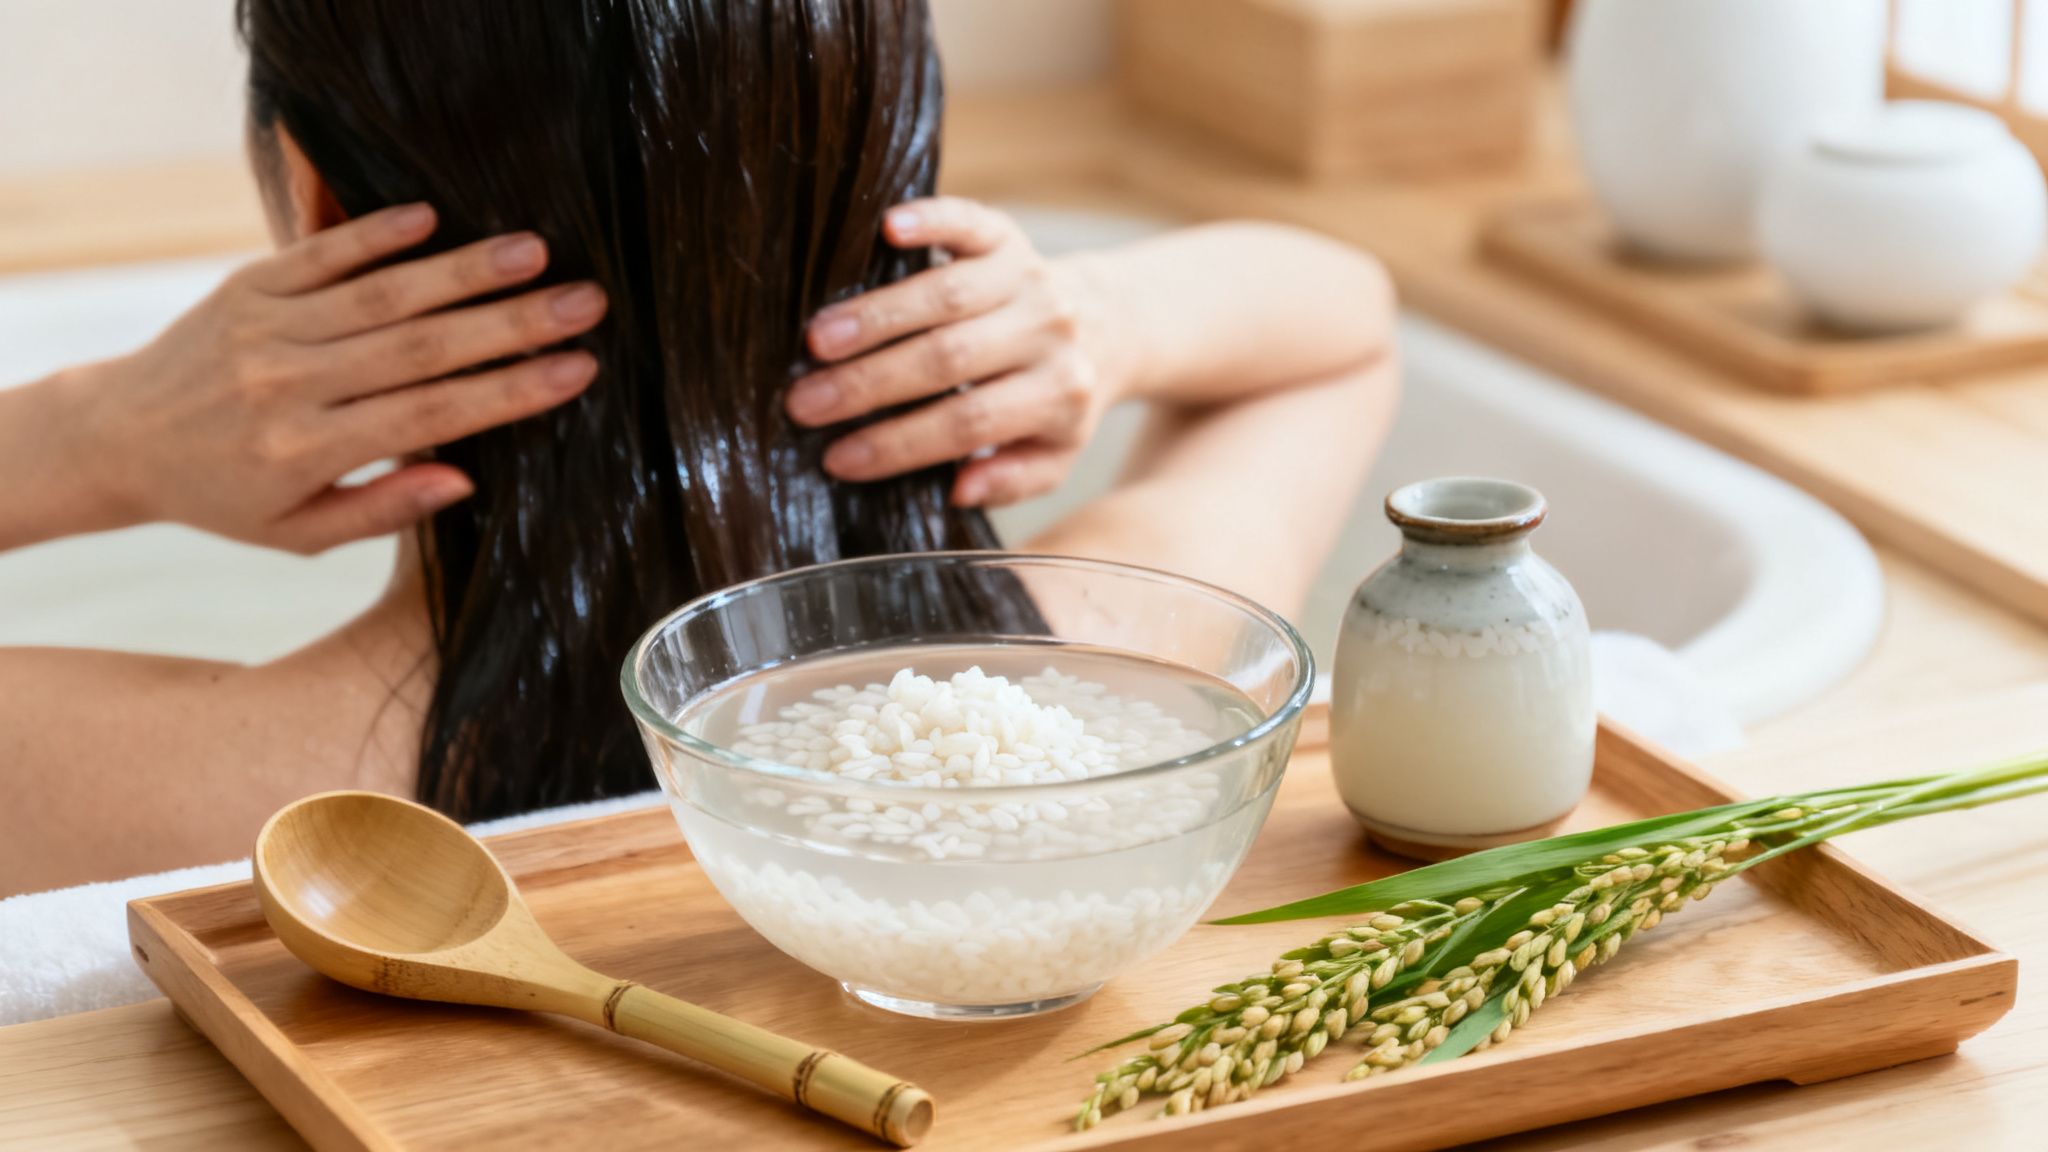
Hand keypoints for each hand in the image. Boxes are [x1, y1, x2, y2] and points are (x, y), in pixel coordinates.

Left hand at [62, 203, 606, 553]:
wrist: (117, 438)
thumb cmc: (224, 496)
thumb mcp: (299, 535)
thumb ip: (382, 511)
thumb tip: (462, 478)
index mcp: (308, 452)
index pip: (430, 415)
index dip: (510, 391)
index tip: (578, 370)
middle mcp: (289, 386)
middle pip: (420, 347)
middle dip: (512, 323)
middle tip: (587, 302)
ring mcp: (266, 330)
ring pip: (381, 294)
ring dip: (464, 270)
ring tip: (535, 252)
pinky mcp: (247, 288)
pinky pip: (319, 254)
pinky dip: (375, 233)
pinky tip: (434, 216)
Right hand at [787, 197, 1115, 506]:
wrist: (1104, 324)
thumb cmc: (1056, 398)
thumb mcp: (1054, 455)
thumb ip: (1013, 479)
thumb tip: (961, 488)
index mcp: (1058, 393)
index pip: (968, 423)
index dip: (899, 443)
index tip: (838, 458)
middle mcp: (1048, 331)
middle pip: (948, 358)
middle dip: (869, 384)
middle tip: (805, 403)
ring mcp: (1027, 277)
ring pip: (946, 296)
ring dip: (875, 317)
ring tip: (816, 341)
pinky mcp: (1007, 234)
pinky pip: (968, 222)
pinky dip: (930, 221)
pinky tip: (887, 228)